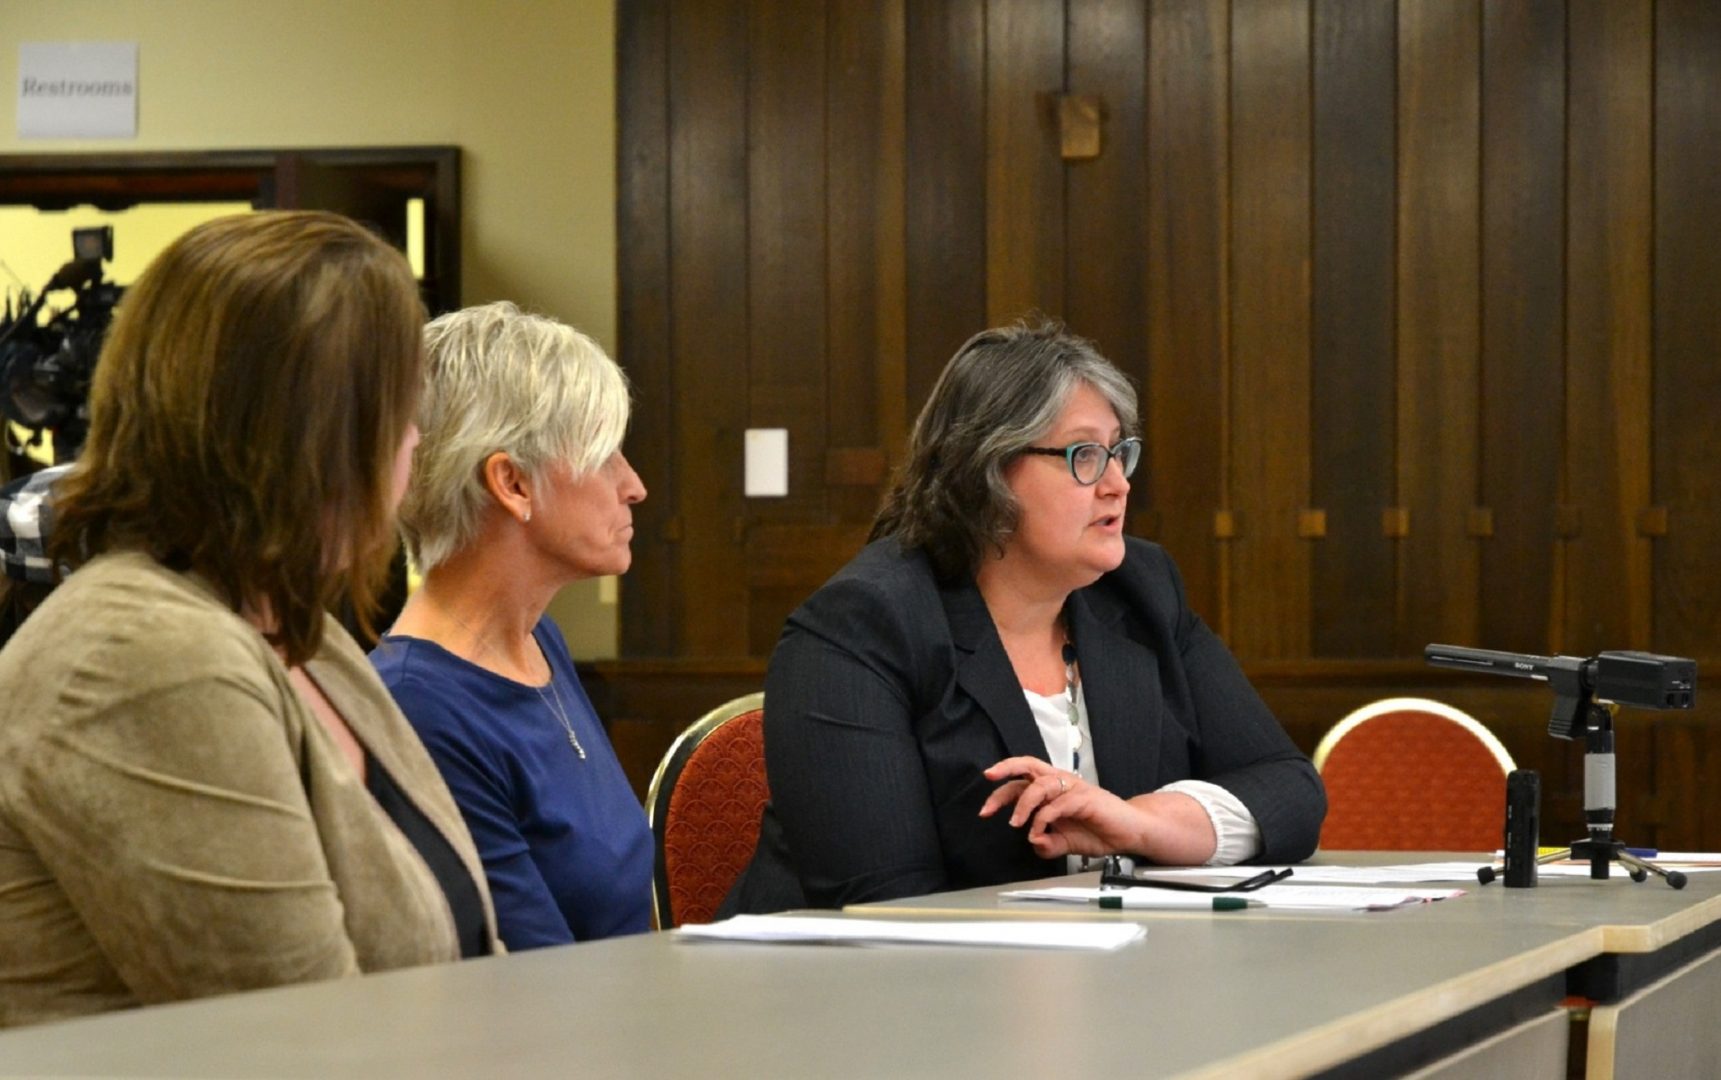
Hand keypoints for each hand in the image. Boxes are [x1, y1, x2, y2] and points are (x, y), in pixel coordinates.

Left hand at [978, 757, 1147, 859]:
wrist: (1129, 834)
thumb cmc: (1099, 831)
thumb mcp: (1065, 844)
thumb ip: (1047, 844)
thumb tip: (1033, 842)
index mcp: (1053, 789)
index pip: (1021, 781)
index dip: (1001, 790)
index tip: (985, 809)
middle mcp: (1061, 783)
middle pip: (1028, 765)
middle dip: (1005, 769)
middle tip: (989, 778)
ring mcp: (1073, 788)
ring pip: (1040, 784)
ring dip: (1023, 803)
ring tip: (1015, 822)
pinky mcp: (1085, 798)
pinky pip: (1057, 804)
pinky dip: (1043, 818)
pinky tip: (1038, 831)